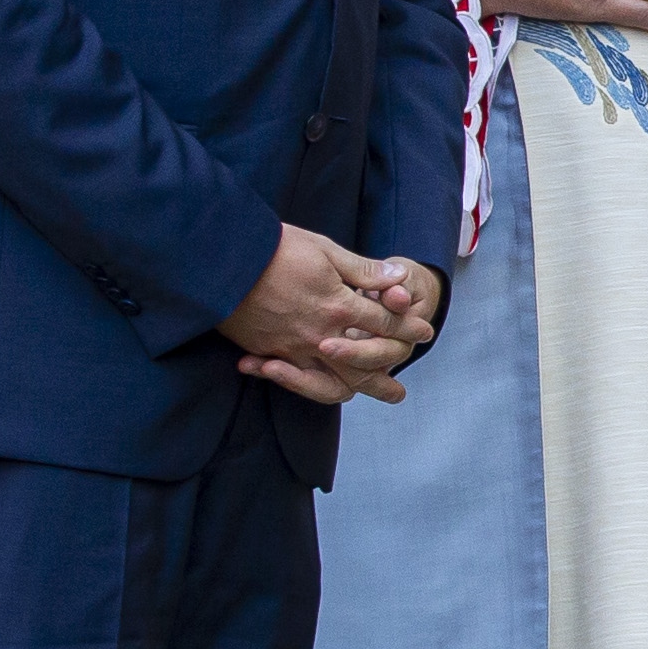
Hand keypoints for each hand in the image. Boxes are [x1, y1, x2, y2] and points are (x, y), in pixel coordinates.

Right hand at [221, 226, 434, 405]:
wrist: (223, 262)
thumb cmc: (276, 249)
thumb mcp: (325, 251)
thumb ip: (363, 271)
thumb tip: (399, 278)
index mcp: (338, 306)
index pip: (384, 323)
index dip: (408, 328)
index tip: (424, 332)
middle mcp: (320, 334)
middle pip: (363, 364)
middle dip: (385, 378)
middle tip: (399, 392)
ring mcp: (293, 347)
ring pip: (331, 382)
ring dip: (353, 391)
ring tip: (366, 399)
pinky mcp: (268, 352)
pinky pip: (295, 379)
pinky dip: (308, 387)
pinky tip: (320, 387)